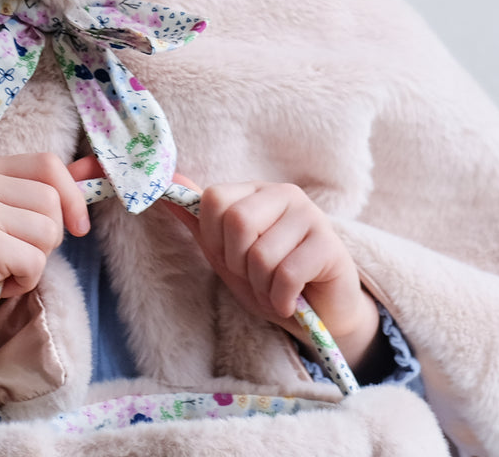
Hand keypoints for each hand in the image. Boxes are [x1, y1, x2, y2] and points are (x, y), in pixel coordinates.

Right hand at [0, 153, 88, 390]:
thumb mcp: (12, 217)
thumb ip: (50, 190)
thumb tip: (97, 169)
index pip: (48, 164)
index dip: (72, 196)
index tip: (78, 226)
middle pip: (52, 201)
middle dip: (49, 238)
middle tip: (17, 254)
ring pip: (48, 232)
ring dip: (36, 261)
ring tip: (5, 268)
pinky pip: (35, 262)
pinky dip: (25, 281)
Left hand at [165, 178, 381, 372]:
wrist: (320, 315)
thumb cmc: (270, 281)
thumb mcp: (227, 255)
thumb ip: (199, 221)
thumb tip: (168, 184)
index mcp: (255, 191)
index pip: (214, 198)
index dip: (213, 237)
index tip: (230, 258)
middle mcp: (283, 194)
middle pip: (237, 221)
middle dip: (238, 263)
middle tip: (254, 277)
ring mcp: (310, 215)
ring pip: (262, 253)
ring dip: (262, 287)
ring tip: (275, 290)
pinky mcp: (330, 245)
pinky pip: (287, 274)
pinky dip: (281, 299)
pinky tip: (291, 302)